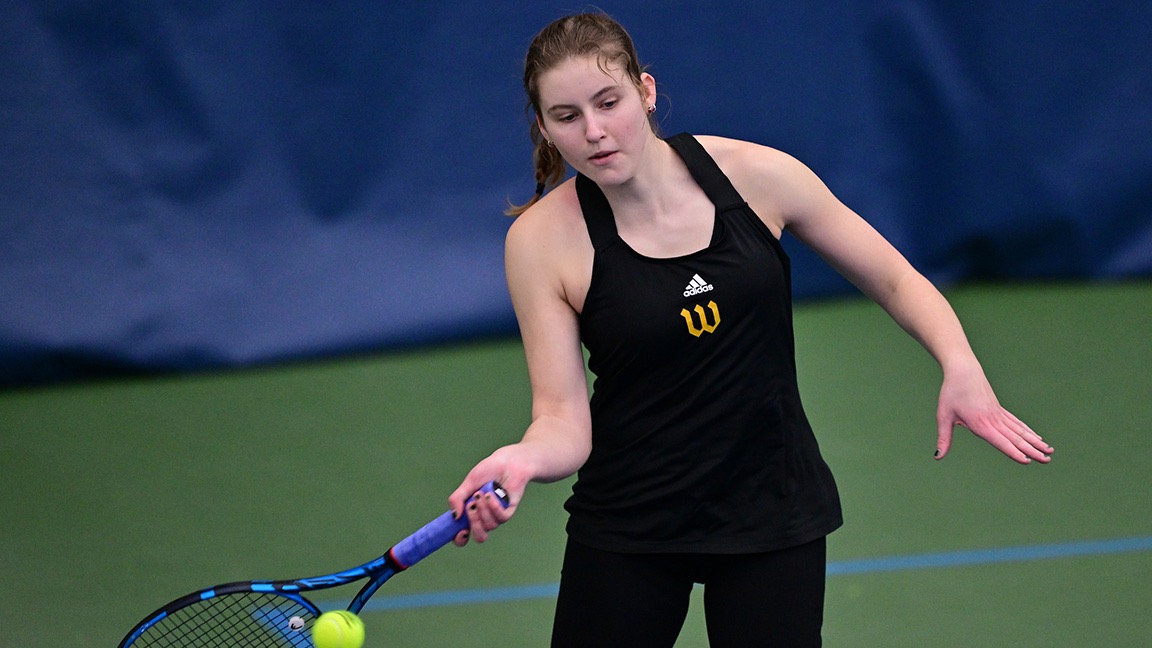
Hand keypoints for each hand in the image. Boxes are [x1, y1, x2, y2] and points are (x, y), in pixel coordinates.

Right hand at [448, 446, 531, 545]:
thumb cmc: (488, 471)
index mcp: (471, 513)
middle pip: (479, 536)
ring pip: (490, 526)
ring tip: (482, 493)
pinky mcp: (509, 511)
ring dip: (483, 509)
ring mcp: (497, 515)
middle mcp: (484, 517)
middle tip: (471, 505)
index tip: (460, 532)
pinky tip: (491, 494)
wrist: (507, 462)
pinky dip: (494, 507)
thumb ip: (457, 498)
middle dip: (474, 523)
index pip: (464, 535)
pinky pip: (501, 518)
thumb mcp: (468, 484)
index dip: (460, 539)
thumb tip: (455, 516)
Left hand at [934, 366, 1052, 463]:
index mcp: (980, 424)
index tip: (1027, 460)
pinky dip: (1027, 431)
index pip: (1000, 441)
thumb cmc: (951, 393)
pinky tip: (1036, 437)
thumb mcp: (943, 416)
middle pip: (1015, 438)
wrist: (963, 369)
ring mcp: (998, 413)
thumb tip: (937, 457)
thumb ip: (944, 438)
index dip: (1013, 452)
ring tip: (1049, 451)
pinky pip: (1016, 422)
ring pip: (1020, 430)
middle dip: (1032, 450)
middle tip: (1047, 460)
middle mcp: (993, 420)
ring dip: (1034, 442)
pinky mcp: (999, 408)